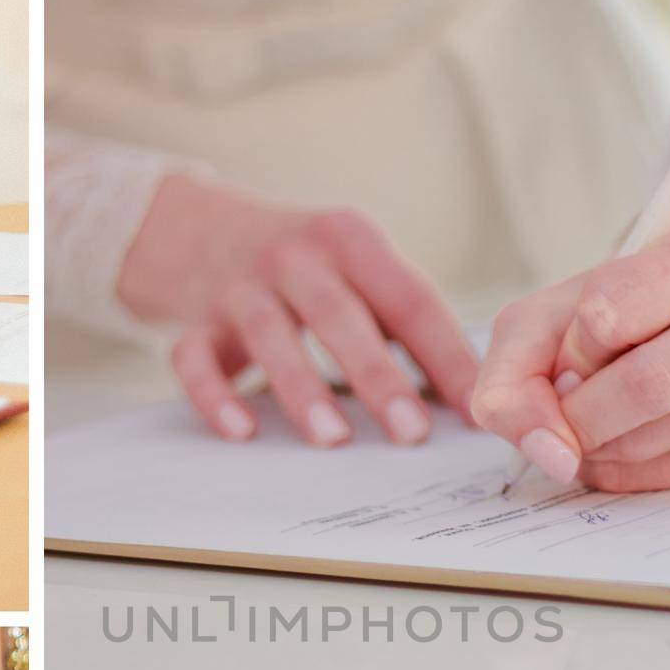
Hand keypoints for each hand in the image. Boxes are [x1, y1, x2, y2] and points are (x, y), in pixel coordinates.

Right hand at [117, 174, 477, 445]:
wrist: (203, 230)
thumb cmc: (310, 269)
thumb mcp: (359, 269)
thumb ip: (405, 321)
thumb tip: (467, 400)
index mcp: (350, 241)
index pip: (407, 299)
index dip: (444, 354)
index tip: (473, 408)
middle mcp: (294, 257)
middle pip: (338, 315)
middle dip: (377, 376)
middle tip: (411, 433)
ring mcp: (240, 287)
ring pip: (269, 336)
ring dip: (302, 389)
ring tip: (334, 439)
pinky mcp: (196, 321)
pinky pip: (196, 358)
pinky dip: (215, 396)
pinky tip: (241, 431)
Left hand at [473, 221, 669, 491]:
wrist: (661, 324)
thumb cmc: (599, 315)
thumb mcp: (537, 323)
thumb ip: (511, 383)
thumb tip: (552, 456)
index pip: (608, 316)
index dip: (569, 350)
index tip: (569, 354)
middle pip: (645, 387)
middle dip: (579, 412)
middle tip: (566, 403)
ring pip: (648, 442)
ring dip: (593, 445)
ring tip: (592, 416)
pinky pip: (660, 479)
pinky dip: (615, 470)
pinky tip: (617, 438)